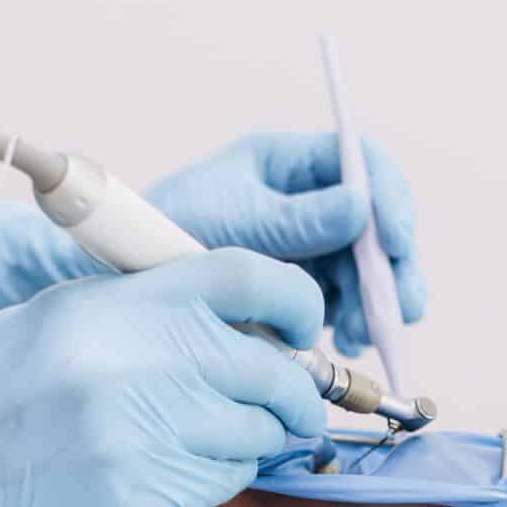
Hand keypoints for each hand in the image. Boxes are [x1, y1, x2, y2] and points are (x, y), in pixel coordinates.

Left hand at [0, 132, 425, 356]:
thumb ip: (295, 220)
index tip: (396, 243)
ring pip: (365, 267)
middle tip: (400, 310)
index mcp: (285, 162)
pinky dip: (349, 322)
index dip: (391, 201)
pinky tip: (340, 344)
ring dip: (373, 302)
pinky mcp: (293, 286)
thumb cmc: (155, 235)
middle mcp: (301, 198)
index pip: (363, 163)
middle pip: (376, 222)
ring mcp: (301, 243)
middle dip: (393, 267)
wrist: (106, 279)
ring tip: (357, 336)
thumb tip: (362, 205)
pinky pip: (342, 300)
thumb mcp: (229, 224)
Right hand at [0, 249, 327, 506]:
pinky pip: (220, 484)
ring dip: (259, 440)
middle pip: (269, 366)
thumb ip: (136, 312)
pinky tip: (183, 474)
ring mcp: (131, 433)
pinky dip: (220, 479)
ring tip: (228, 442)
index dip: (295, 302)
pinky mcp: (132, 500)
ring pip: (255, 432)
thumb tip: (236, 323)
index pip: (242, 276)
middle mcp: (126, 359)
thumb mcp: (49, 325)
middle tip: (293, 406)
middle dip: (296, 391)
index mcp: (106, 304)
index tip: (306, 328)